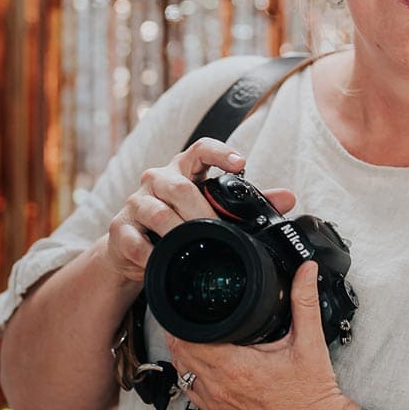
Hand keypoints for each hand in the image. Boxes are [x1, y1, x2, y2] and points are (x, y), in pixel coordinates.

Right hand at [100, 137, 295, 284]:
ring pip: (155, 210)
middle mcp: (158, 180)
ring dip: (175, 229)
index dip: (220, 152)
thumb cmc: (179, 221)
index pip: (200, 149)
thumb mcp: (212, 210)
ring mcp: (136, 202)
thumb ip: (247, 204)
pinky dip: (149, 252)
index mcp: (184, 170)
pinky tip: (160, 260)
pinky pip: (134, 240)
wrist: (134, 249)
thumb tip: (288, 197)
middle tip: (215, 226)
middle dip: (199, 208)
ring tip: (190, 243)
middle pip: (178, 185)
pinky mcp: (120, 228)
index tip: (241, 163)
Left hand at [166, 260, 359, 409]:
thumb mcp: (310, 341)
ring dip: (184, 353)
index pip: (189, 338)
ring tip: (195, 334)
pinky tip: (204, 363)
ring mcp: (217, 404)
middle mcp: (221, 388)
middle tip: (190, 313)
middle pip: (180, 353)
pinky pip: (192, 392)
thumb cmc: (312, 393)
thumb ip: (304, 300)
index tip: (190, 304)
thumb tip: (306, 270)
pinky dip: (192, 374)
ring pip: (182, 373)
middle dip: (181, 331)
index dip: (183, 319)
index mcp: (237, 366)